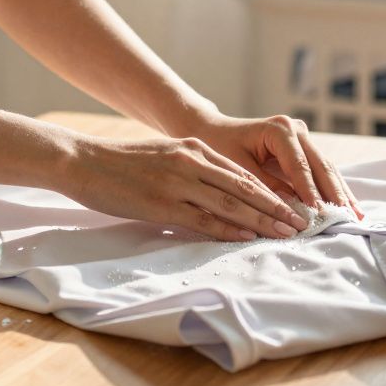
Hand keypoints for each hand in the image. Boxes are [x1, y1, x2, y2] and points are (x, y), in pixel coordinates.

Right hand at [60, 135, 309, 241]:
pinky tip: (248, 236)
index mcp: (194, 149)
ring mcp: (178, 183)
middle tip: (302, 223)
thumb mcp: (165, 155)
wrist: (83, 161)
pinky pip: (203, 218)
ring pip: (231, 204)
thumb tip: (219, 192)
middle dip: (277, 208)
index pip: (243, 174)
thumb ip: (192, 168)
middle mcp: (192, 162)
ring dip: (262, 220)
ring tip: (285, 232)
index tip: (292, 206)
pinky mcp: (162, 203)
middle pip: (245, 189)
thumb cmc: (122, 162)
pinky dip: (229, 228)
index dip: (271, 192)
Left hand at [186, 114, 363, 218]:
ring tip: (356, 218)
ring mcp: (304, 138)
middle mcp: (297, 129)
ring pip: (327, 169)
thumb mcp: (238, 169)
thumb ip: (265, 188)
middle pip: (321, 166)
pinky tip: (348, 208)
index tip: (320, 216)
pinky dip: (334, 190)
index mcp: (280, 130)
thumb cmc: (220, 147)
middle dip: (336, 195)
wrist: (213, 131)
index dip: (311, 193)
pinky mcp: (305, 150)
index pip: (300, 166)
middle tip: (349, 221)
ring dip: (341, 194)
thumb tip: (292, 212)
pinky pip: (322, 172)